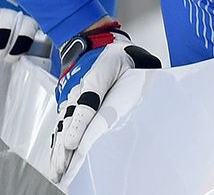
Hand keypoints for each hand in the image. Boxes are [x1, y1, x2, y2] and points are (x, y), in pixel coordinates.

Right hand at [50, 20, 159, 178]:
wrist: (94, 41)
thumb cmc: (119, 54)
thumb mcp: (135, 57)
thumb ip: (143, 71)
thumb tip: (157, 84)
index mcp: (99, 73)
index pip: (87, 100)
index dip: (79, 124)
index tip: (73, 143)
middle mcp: (81, 86)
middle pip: (70, 119)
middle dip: (65, 146)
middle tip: (62, 168)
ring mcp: (72, 96)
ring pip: (63, 125)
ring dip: (59, 149)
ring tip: (58, 171)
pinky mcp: (68, 103)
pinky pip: (61, 124)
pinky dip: (57, 142)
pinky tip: (56, 158)